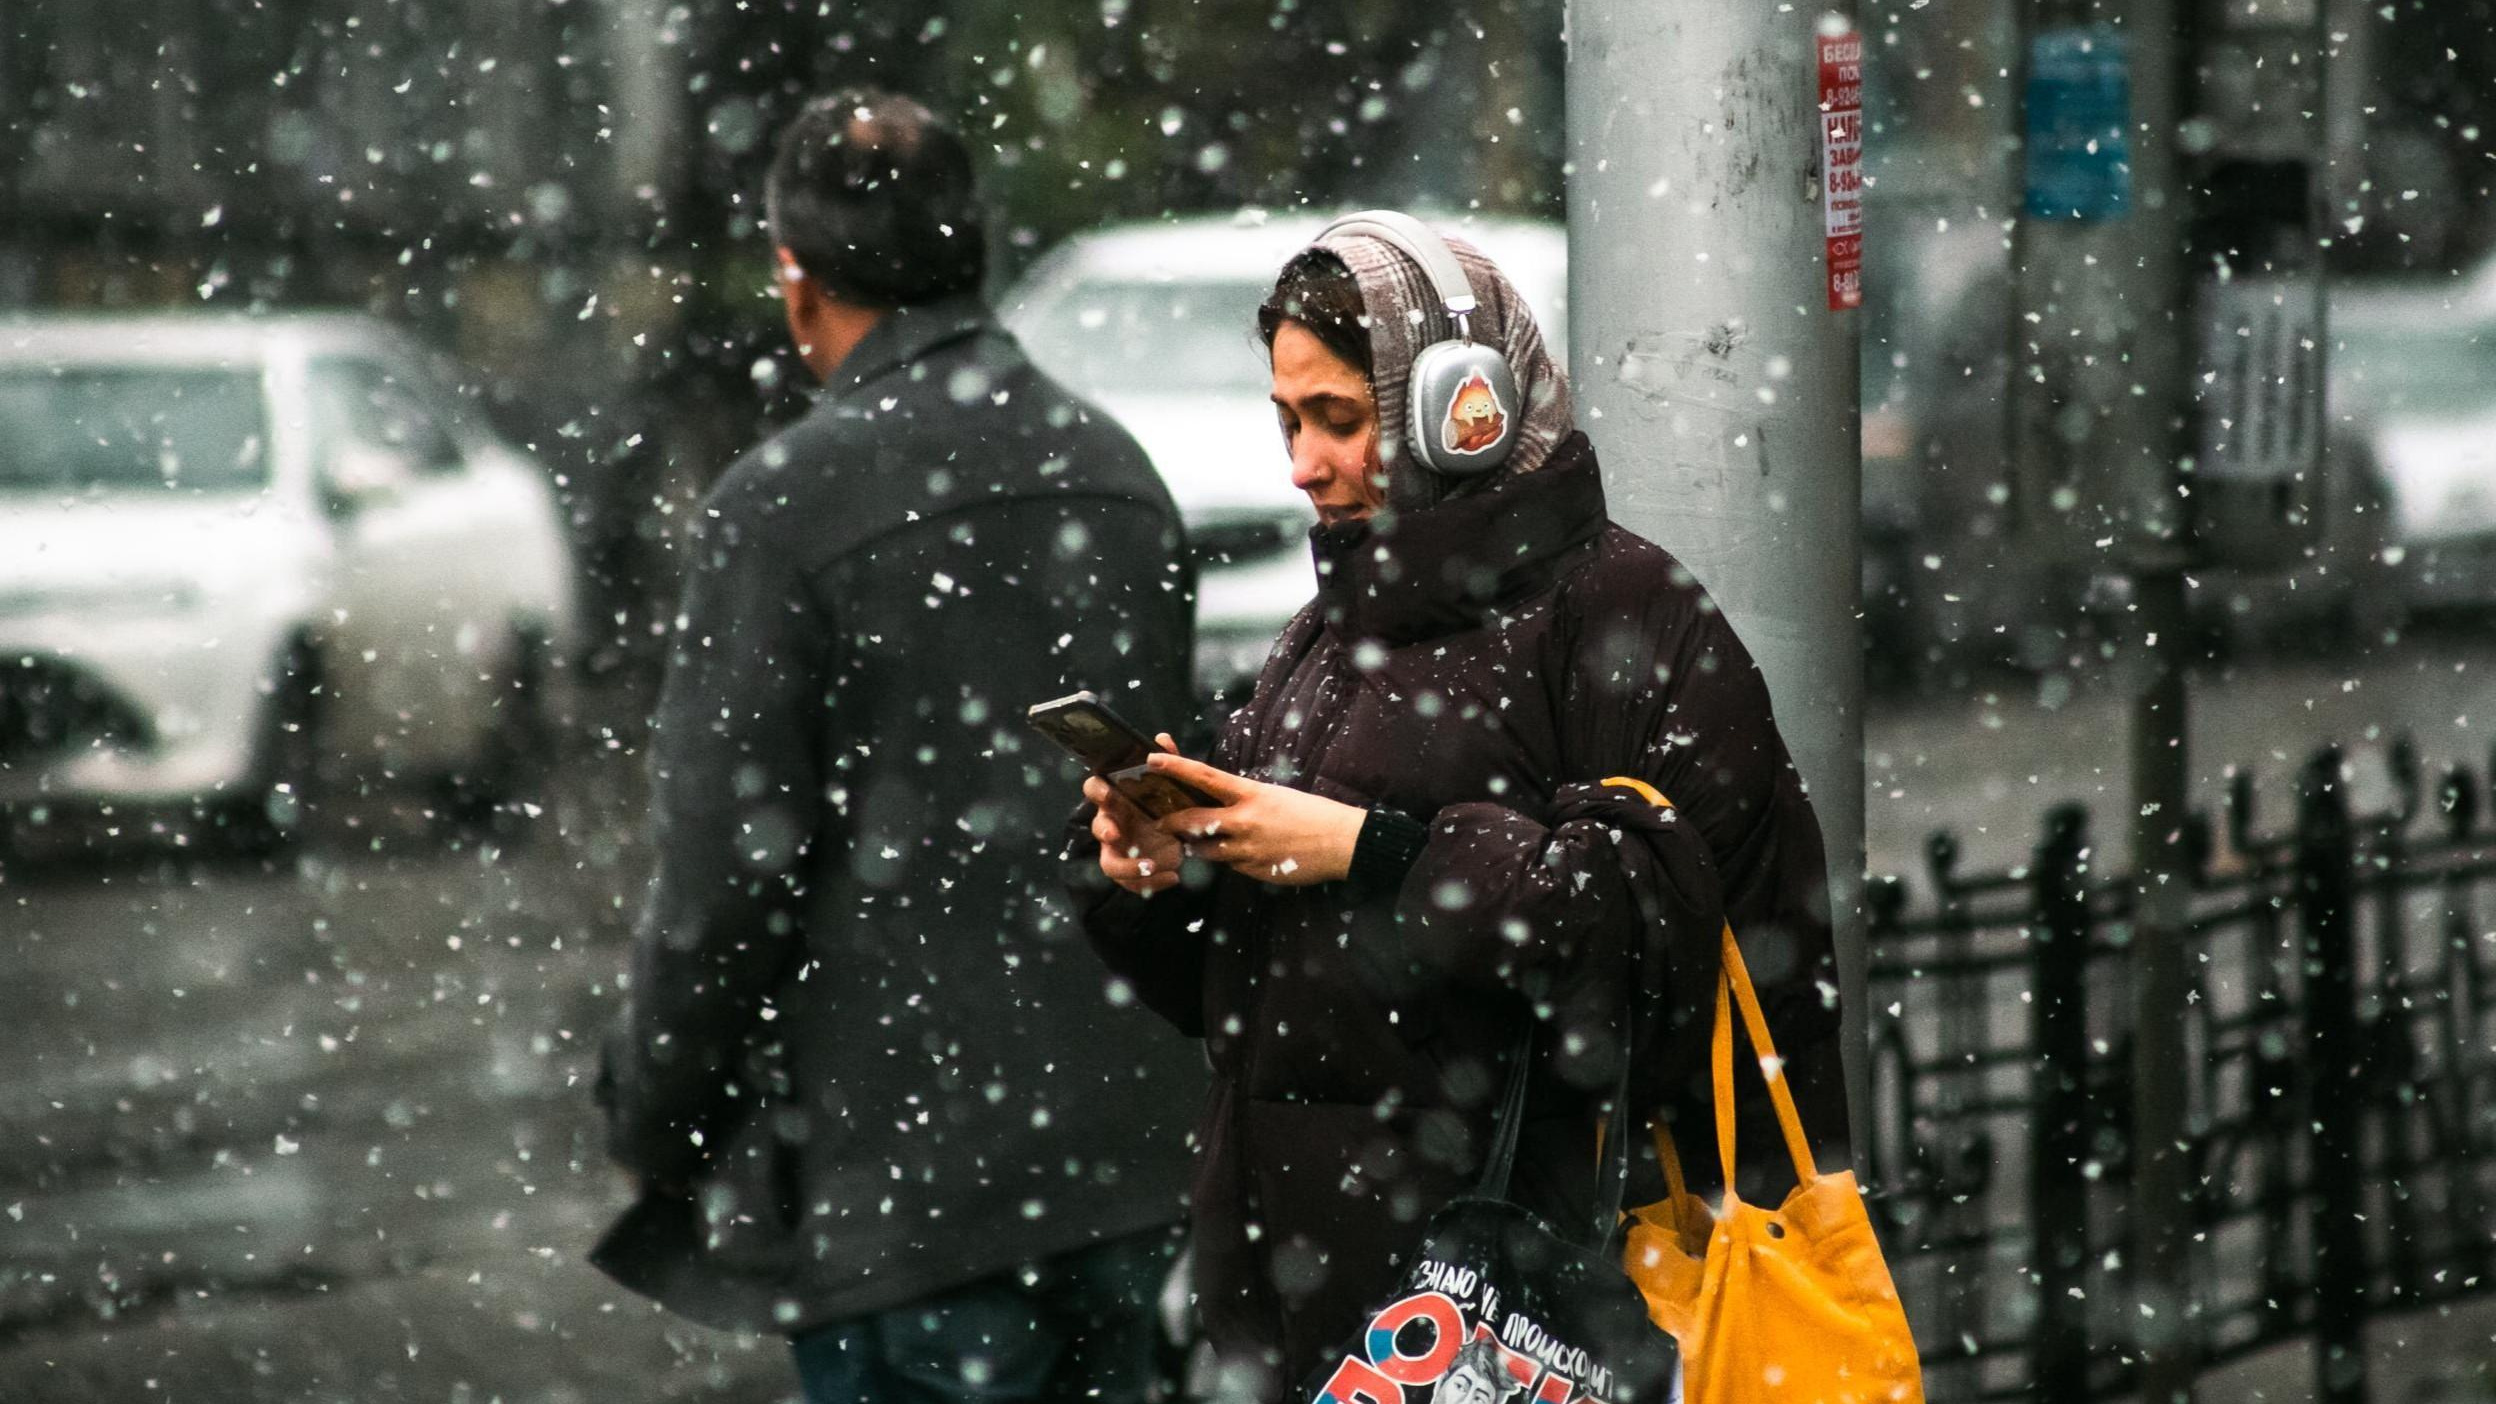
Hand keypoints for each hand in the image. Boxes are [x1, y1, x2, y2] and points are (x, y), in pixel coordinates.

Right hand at [1087, 733, 1185, 895]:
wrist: (1180, 836)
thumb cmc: (1165, 806)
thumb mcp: (1170, 786)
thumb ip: (1167, 763)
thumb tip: (1163, 738)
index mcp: (1117, 801)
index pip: (1095, 790)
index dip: (1097, 791)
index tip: (1108, 792)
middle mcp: (1112, 826)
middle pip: (1097, 828)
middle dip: (1104, 831)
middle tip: (1116, 834)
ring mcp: (1119, 852)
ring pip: (1110, 865)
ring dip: (1128, 868)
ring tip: (1151, 865)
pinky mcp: (1131, 872)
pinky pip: (1133, 884)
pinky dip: (1152, 883)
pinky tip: (1174, 877)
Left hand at [1147, 752, 1366, 886]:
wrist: (1342, 842)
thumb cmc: (1312, 813)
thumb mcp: (1275, 795)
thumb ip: (1245, 800)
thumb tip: (1223, 804)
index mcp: (1251, 794)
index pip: (1204, 776)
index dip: (1175, 767)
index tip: (1152, 759)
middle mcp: (1244, 820)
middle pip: (1193, 820)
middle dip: (1172, 823)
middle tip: (1161, 822)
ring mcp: (1248, 848)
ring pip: (1206, 850)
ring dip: (1199, 846)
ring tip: (1202, 842)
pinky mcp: (1255, 870)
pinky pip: (1230, 866)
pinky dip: (1230, 860)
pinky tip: (1245, 855)